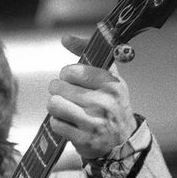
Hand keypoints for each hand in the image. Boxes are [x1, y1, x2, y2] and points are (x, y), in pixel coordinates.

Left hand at [48, 34, 136, 159]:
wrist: (122, 139)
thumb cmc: (112, 103)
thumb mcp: (108, 76)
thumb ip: (88, 53)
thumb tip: (65, 38)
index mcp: (111, 84)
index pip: (72, 71)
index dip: (67, 74)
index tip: (72, 79)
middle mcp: (104, 103)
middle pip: (59, 87)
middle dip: (59, 90)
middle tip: (67, 95)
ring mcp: (93, 122)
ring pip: (54, 105)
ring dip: (56, 106)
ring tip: (65, 107)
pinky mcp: (83, 139)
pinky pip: (55, 123)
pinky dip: (58, 122)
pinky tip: (68, 121)